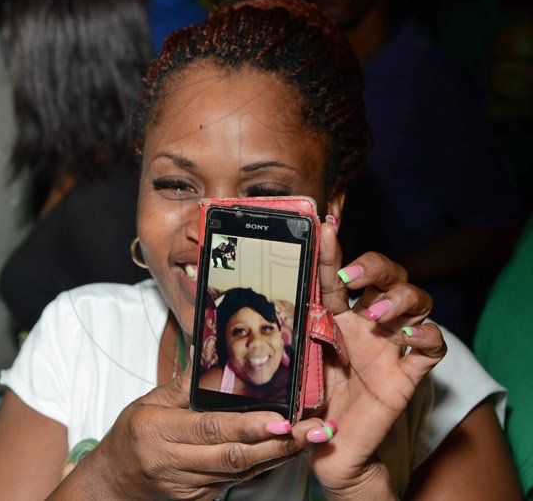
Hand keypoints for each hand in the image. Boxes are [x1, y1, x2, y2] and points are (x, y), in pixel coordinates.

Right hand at [68, 367, 315, 500]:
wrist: (112, 485)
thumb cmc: (131, 436)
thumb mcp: (148, 403)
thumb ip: (183, 384)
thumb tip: (211, 353)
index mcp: (159, 432)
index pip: (211, 428)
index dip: (248, 426)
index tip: (281, 419)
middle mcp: (174, 463)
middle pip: (234, 456)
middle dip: (279, 444)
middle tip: (313, 430)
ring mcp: (189, 486)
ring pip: (241, 471)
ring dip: (280, 456)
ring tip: (313, 438)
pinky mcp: (199, 498)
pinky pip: (237, 481)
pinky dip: (265, 465)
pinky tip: (289, 452)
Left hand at [306, 222, 445, 497]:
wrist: (332, 447)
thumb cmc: (310, 401)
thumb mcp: (292, 365)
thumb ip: (282, 340)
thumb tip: (242, 315)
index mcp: (336, 317)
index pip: (337, 275)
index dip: (332, 252)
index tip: (324, 228)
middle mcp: (366, 324)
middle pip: (387, 275)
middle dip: (374, 266)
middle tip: (351, 276)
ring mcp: (390, 345)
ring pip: (416, 300)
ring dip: (399, 299)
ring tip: (374, 315)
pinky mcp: (408, 373)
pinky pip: (434, 346)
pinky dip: (429, 336)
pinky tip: (412, 338)